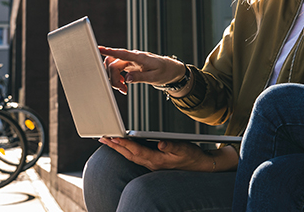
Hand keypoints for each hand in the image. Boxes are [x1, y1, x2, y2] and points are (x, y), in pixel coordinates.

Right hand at [98, 46, 186, 93]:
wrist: (171, 70)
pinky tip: (124, 85)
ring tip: (124, 88)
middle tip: (123, 89)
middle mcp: (133, 57)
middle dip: (113, 78)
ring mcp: (130, 61)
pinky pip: (118, 70)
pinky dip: (118, 78)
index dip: (109, 51)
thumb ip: (140, 78)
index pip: (122, 53)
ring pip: (114, 67)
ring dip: (115, 79)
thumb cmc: (164, 72)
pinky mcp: (129, 65)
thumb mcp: (154, 77)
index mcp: (140, 58)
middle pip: (114, 64)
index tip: (98, 48)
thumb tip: (127, 79)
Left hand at [99, 138, 215, 171]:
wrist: (200, 166)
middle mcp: (152, 163)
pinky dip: (127, 150)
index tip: (113, 137)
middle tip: (103, 138)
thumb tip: (160, 143)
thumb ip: (172, 146)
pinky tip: (124, 146)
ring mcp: (152, 163)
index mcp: (157, 159)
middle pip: (129, 154)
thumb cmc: (192, 157)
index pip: (135, 151)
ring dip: (119, 148)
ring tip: (109, 140)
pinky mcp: (154, 161)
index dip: (123, 144)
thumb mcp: (184, 149)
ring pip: (131, 155)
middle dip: (115, 146)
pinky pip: (136, 156)